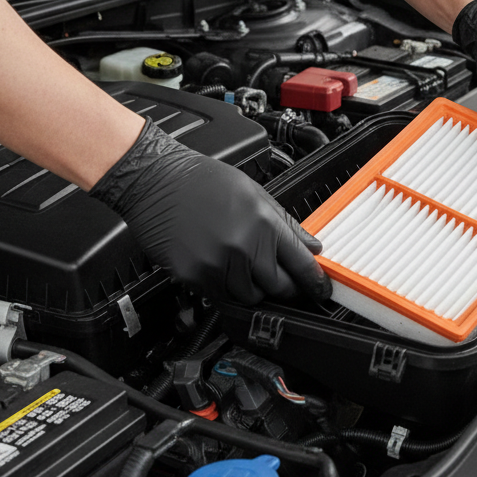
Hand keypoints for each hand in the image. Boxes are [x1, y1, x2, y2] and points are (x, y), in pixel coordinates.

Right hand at [89, 119, 331, 304]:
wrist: (155, 179)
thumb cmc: (202, 180)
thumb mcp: (255, 193)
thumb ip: (286, 224)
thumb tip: (311, 246)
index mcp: (264, 223)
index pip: (302, 266)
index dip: (316, 283)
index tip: (321, 291)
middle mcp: (243, 246)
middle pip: (278, 288)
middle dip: (284, 288)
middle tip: (280, 280)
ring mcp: (217, 264)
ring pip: (249, 296)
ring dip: (252, 288)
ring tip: (242, 266)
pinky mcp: (194, 276)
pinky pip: (220, 295)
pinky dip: (224, 287)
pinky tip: (219, 266)